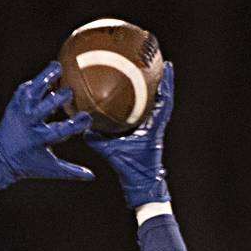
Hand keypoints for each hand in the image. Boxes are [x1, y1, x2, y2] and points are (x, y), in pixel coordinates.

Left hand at [0, 61, 93, 190]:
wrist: (0, 159)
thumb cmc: (28, 165)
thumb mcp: (50, 170)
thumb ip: (71, 171)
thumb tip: (91, 175)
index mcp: (39, 140)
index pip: (60, 130)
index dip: (75, 124)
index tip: (88, 117)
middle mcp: (28, 124)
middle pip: (45, 107)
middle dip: (58, 98)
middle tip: (70, 91)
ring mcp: (19, 113)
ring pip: (32, 92)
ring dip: (44, 79)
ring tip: (57, 67)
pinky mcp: (13, 106)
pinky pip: (23, 91)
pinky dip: (34, 82)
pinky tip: (45, 74)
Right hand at [84, 62, 173, 207]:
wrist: (143, 188)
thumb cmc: (134, 173)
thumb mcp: (113, 153)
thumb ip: (98, 139)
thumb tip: (84, 126)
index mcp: (154, 128)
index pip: (165, 101)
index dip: (166, 83)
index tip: (167, 66)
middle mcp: (157, 127)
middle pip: (164, 98)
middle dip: (163, 79)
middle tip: (159, 62)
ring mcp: (154, 131)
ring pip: (158, 105)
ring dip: (156, 90)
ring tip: (150, 73)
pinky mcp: (149, 136)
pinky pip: (148, 115)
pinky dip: (144, 104)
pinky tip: (135, 97)